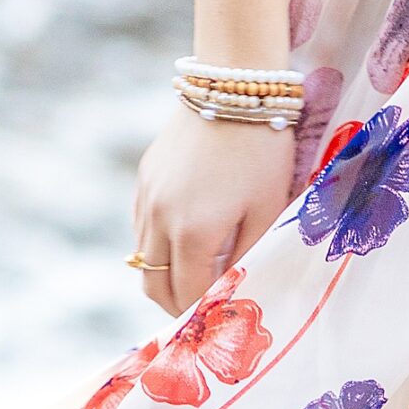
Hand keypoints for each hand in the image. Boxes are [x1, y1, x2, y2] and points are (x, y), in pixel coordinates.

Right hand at [132, 104, 298, 314]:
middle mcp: (159, 219)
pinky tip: (187, 240)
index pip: (187, 295)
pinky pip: (141, 227)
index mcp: (192, 233)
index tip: (218, 321)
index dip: (201, 314)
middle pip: (153, 285)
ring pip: (143, 258)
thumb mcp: (267, 210)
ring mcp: (146, 197)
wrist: (233, 87)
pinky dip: (158, 244)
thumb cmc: (262, 151)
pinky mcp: (145, 177)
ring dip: (165, 274)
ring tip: (197, 277)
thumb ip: (249, 257)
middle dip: (175, 305)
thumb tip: (235, 290)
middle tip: (202, 311)